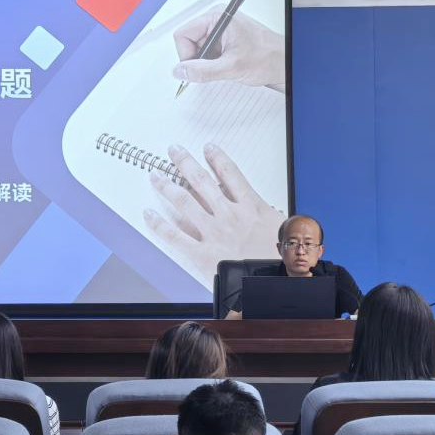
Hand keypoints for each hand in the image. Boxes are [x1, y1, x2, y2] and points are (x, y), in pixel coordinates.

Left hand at [143, 143, 284, 287]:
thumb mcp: (286, 233)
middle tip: (173, 151)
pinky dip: (158, 224)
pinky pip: (174, 236)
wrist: (276, 287)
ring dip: (167, 186)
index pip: (231, 174)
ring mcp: (213, 233)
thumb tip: (271, 212)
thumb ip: (273, 218)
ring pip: (184, 202)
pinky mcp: (201, 254)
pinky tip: (148, 215)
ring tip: (155, 175)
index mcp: (251, 208)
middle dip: (185, 162)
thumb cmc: (283, 263)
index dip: (217, 158)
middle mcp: (229, 216)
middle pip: (201, 181)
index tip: (208, 147)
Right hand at [172, 7, 284, 89]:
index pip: (183, 34)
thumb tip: (181, 71)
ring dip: (206, 62)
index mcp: (218, 17)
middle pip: (188, 42)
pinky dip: (211, 63)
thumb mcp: (231, 67)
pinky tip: (225, 66)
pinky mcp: (223, 40)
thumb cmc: (268, 57)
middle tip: (214, 67)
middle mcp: (218, 20)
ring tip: (224, 66)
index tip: (196, 66)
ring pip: (197, 49)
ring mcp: (220, 30)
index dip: (186, 54)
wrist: (284, 63)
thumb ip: (202, 70)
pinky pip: (206, 53)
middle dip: (198, 59)